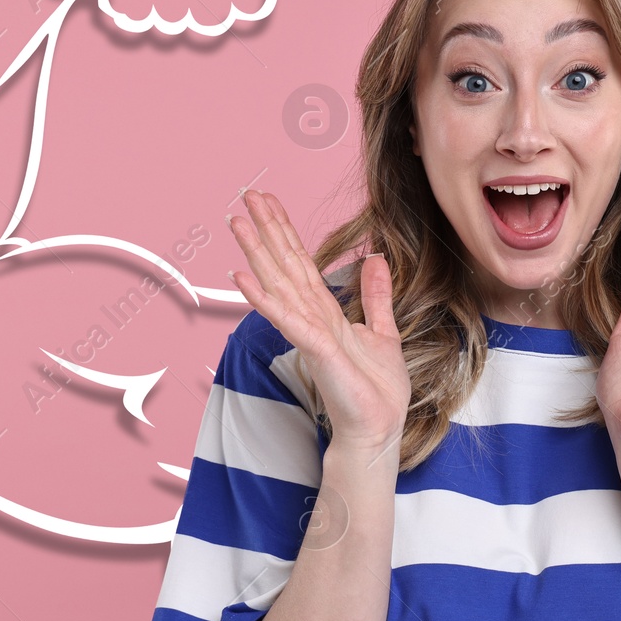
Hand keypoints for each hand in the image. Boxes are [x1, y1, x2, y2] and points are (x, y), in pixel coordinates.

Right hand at [227, 189, 410, 451]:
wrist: (379, 426)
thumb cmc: (377, 390)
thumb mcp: (383, 331)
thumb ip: (375, 296)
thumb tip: (375, 260)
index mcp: (326, 312)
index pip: (301, 262)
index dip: (286, 230)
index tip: (270, 201)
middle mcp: (311, 318)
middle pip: (284, 264)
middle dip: (267, 229)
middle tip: (245, 195)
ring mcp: (308, 332)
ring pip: (279, 283)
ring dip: (257, 252)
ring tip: (237, 222)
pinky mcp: (314, 349)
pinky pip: (286, 318)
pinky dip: (264, 297)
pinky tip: (241, 276)